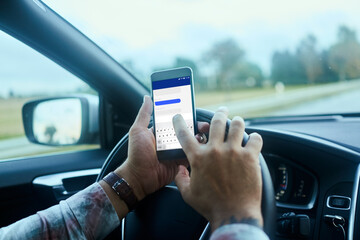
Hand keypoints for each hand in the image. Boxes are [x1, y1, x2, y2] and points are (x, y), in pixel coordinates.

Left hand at [115, 95, 208, 200]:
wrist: (139, 177)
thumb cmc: (136, 154)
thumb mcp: (138, 130)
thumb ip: (144, 114)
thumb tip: (147, 97)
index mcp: (161, 131)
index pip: (175, 119)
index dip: (185, 115)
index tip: (193, 111)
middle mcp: (169, 139)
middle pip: (187, 129)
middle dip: (197, 126)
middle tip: (204, 126)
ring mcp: (176, 150)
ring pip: (191, 141)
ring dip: (199, 138)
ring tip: (203, 136)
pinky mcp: (180, 161)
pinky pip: (191, 154)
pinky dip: (197, 150)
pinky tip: (200, 147)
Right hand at [173, 107, 262, 230]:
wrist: (233, 214)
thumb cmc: (211, 205)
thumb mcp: (188, 194)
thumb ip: (181, 179)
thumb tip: (180, 170)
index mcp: (198, 158)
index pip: (184, 134)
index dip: (179, 122)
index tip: (178, 116)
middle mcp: (215, 151)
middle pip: (216, 121)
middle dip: (219, 112)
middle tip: (222, 110)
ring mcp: (233, 152)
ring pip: (237, 125)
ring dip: (237, 122)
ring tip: (238, 121)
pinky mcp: (250, 157)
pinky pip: (255, 139)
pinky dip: (255, 138)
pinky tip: (253, 140)